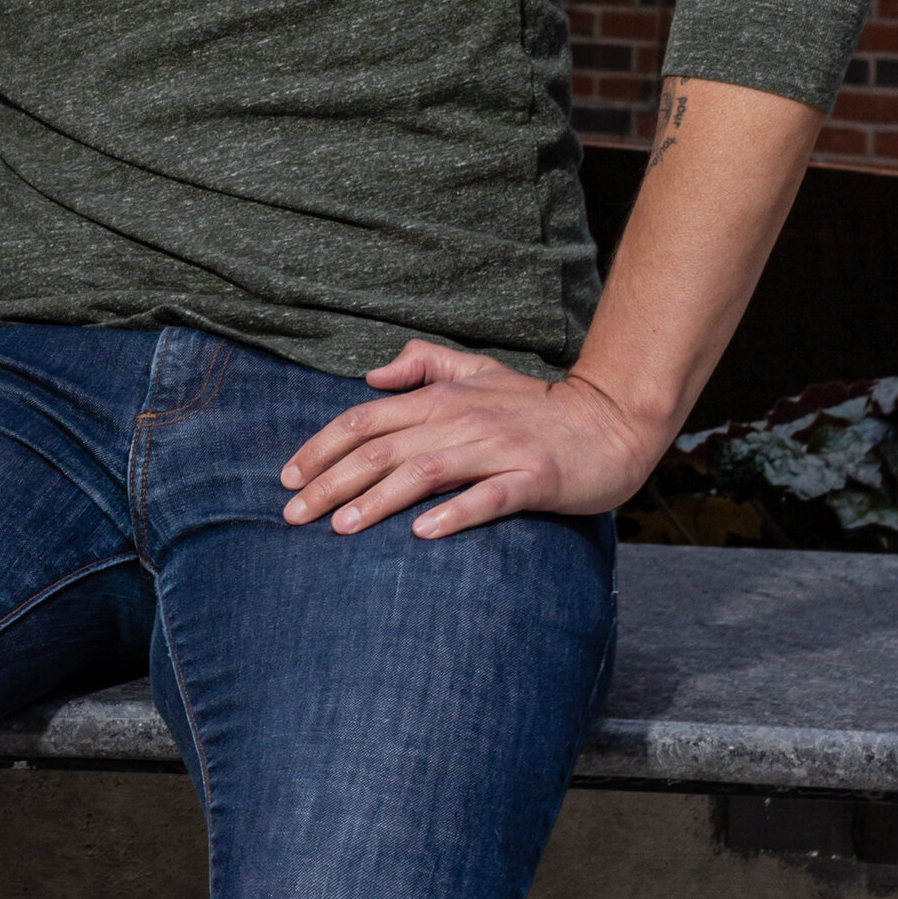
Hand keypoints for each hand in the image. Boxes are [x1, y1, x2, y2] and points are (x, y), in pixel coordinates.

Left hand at [281, 340, 665, 542]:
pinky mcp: (533, 478)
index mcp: (440, 397)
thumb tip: (374, 373)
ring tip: (340, 528)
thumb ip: (424, 364)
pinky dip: (454, 513)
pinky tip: (422, 534)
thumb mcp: (478, 371)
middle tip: (292, 515)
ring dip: (377, 501)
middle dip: (330, 483)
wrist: (611, 424)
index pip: (364, 421)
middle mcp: (462, 419)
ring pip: (424, 473)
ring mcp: (498, 449)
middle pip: (381, 450)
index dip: (320, 448)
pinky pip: (488, 497)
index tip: (286, 479)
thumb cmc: (536, 406)